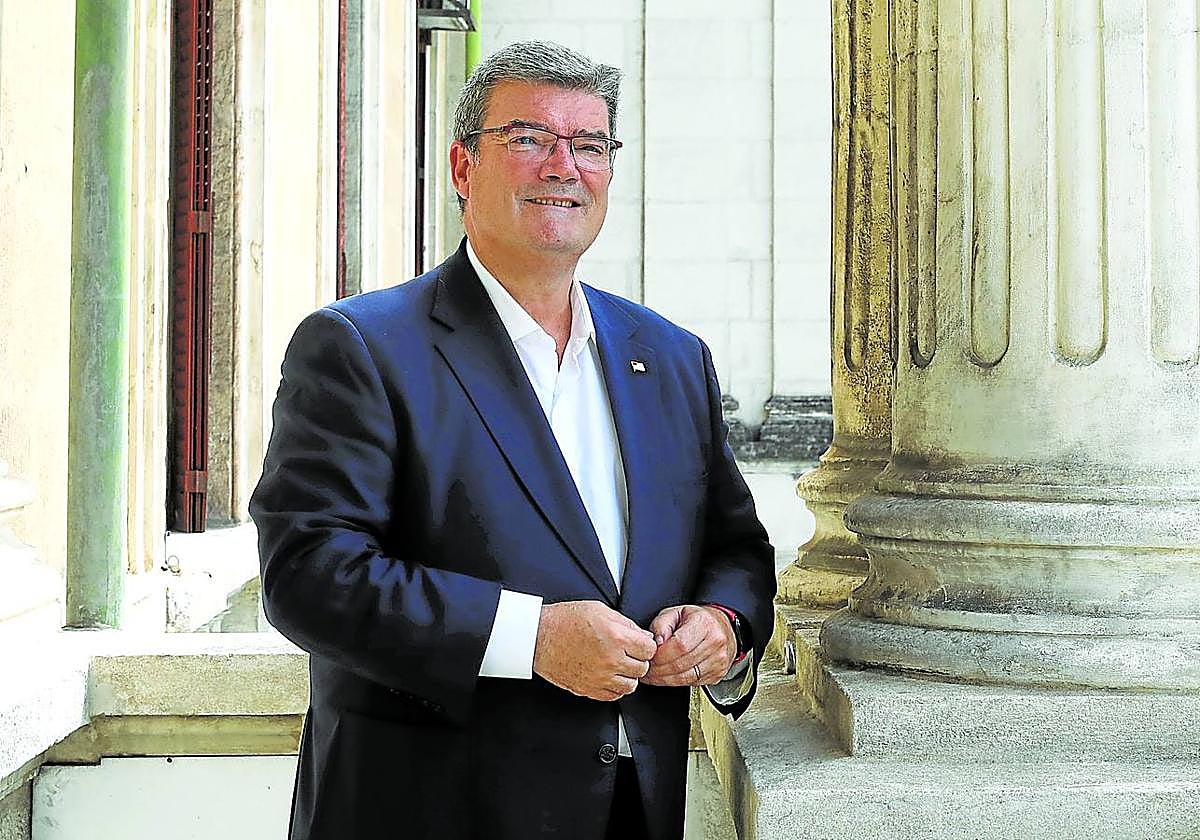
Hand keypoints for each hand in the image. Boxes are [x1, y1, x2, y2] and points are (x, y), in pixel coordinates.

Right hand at [532, 600, 657, 700]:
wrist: (538, 636)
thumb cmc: (564, 620)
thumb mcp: (599, 610)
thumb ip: (625, 624)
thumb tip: (642, 635)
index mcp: (616, 637)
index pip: (649, 649)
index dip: (645, 645)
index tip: (640, 644)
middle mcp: (610, 659)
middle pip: (642, 668)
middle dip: (638, 660)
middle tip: (628, 653)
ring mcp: (600, 677)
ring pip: (630, 685)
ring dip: (627, 676)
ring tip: (618, 665)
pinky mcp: (588, 689)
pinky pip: (613, 696)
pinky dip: (614, 688)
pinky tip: (608, 675)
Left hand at [641, 605, 735, 686]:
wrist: (722, 628)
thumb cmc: (697, 620)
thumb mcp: (675, 613)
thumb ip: (661, 625)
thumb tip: (655, 642)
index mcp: (704, 624)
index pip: (679, 645)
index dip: (660, 655)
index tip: (648, 658)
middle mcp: (715, 643)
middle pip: (681, 664)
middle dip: (659, 670)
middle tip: (646, 669)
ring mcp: (718, 661)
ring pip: (686, 677)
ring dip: (664, 679)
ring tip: (652, 675)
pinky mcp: (717, 674)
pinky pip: (692, 683)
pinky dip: (675, 682)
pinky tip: (665, 677)